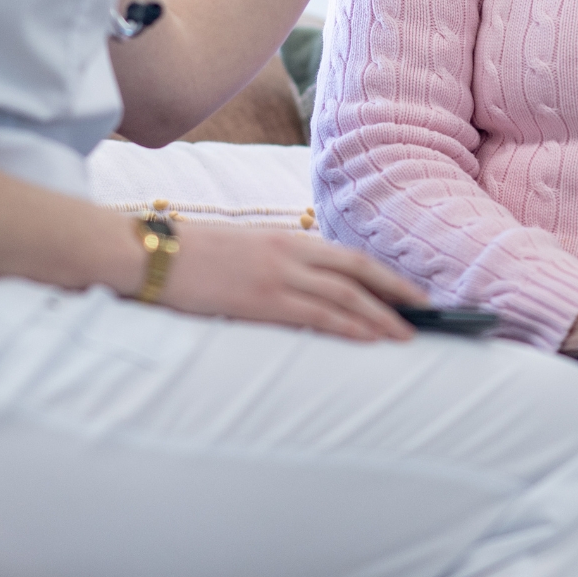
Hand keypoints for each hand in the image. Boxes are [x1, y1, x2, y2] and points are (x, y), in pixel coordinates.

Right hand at [158, 220, 425, 342]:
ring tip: (405, 336)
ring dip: (380, 317)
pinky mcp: (262, 300)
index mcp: (286, 238)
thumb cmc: (192, 257)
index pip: (348, 257)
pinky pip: (318, 315)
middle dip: (395, 293)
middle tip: (424, 313)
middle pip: (358, 272)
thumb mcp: (245, 250)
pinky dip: (349, 327)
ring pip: (345, 297)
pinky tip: (369, 338)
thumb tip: (309, 287)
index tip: (408, 292)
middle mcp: (289, 252)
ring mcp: (278, 275)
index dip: (383, 275)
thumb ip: (279, 263)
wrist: (152, 256)